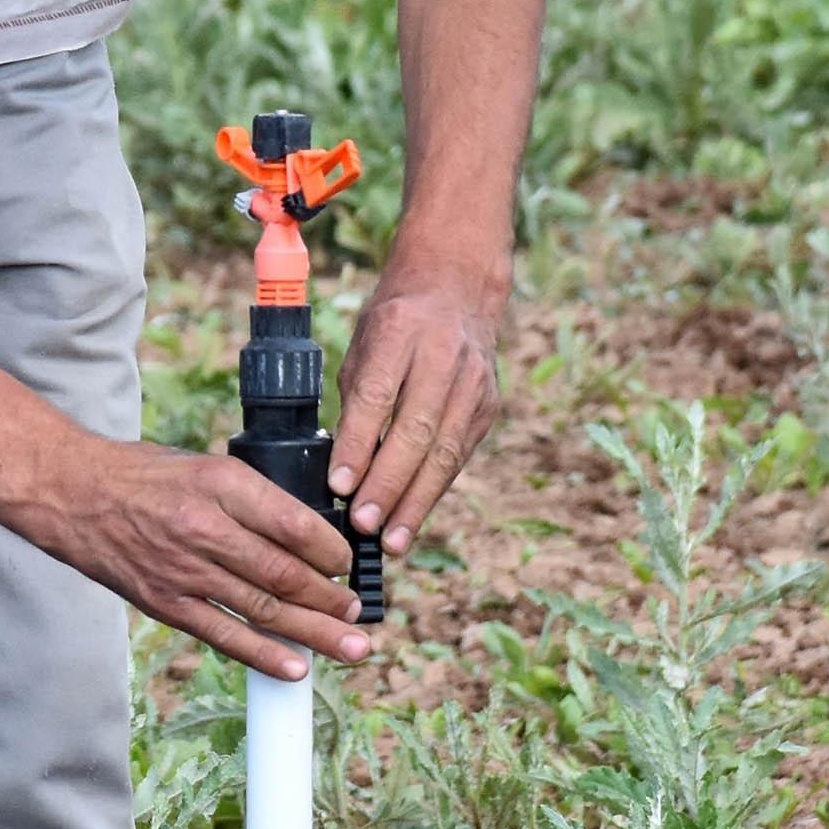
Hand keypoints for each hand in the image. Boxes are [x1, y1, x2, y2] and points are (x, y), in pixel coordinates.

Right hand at [16, 438, 368, 682]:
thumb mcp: (204, 465)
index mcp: (221, 484)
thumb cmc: (142, 476)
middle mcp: (206, 528)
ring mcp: (185, 571)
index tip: (349, 564)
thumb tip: (307, 534)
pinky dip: (264, 654)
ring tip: (350, 646)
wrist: (72, 494)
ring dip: (314, 632)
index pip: (294, 524)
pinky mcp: (166, 603)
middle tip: (360, 613)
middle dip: (331, 599)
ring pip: (263, 610)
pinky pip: (223, 635)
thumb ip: (252, 497)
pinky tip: (296, 668)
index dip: (332, 551)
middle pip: (285, 573)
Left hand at [328, 278, 503, 558]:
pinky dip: (433, 490)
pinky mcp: (488, 405)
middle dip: (388, 484)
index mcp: (400, 331)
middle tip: (362, 525)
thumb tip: (341, 469)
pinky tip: (413, 518)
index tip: (339, 485)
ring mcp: (474, 382)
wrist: (457, 288)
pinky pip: (458, 456)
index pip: (376, 396)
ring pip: (444, 452)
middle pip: (415, 431)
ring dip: (415, 501)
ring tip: (391, 540)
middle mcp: (443, 356)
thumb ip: (355, 400)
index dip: (358, 445)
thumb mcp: (364, 345)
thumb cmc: (395, 323)